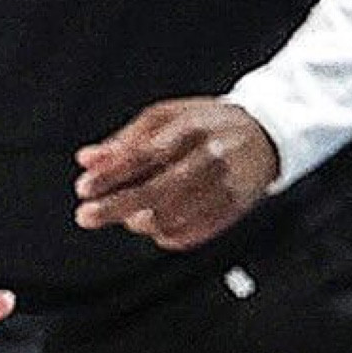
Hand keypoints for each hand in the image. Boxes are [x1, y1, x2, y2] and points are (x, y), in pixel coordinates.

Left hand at [75, 100, 279, 251]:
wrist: (267, 137)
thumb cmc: (210, 124)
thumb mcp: (167, 117)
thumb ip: (126, 139)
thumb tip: (88, 160)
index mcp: (192, 129)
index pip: (145, 155)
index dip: (111, 175)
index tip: (84, 189)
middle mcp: (211, 160)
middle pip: (157, 192)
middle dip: (116, 207)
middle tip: (86, 216)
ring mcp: (224, 188)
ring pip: (170, 219)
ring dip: (139, 221)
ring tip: (131, 212)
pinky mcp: (232, 211)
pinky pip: (188, 235)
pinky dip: (163, 234)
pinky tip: (157, 222)